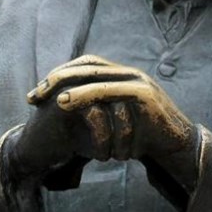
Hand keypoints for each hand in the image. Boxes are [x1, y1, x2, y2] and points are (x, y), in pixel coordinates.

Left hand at [10, 56, 199, 194]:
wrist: (176, 145)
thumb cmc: (144, 137)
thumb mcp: (118, 121)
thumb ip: (101, 111)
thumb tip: (72, 113)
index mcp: (123, 76)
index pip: (85, 65)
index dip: (59, 74)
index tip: (37, 93)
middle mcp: (129, 73)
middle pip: (87, 66)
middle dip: (57, 78)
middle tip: (35, 95)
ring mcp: (138, 81)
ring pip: (96, 75)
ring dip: (67, 84)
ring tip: (48, 98)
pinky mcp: (144, 94)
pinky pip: (108, 90)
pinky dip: (84, 94)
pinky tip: (66, 103)